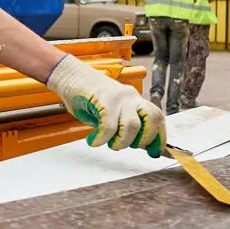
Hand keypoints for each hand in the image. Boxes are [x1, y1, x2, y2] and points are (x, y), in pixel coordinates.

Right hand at [46, 55, 165, 155]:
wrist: (70, 75)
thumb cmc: (88, 97)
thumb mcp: (111, 113)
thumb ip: (123, 126)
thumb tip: (139, 145)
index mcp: (135, 100)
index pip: (157, 118)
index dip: (159, 138)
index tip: (154, 153)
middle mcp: (131, 96)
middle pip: (153, 118)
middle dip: (144, 139)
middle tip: (127, 145)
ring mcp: (118, 96)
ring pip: (132, 125)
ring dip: (121, 142)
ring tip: (108, 143)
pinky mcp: (102, 98)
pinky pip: (109, 125)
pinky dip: (102, 138)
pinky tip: (94, 140)